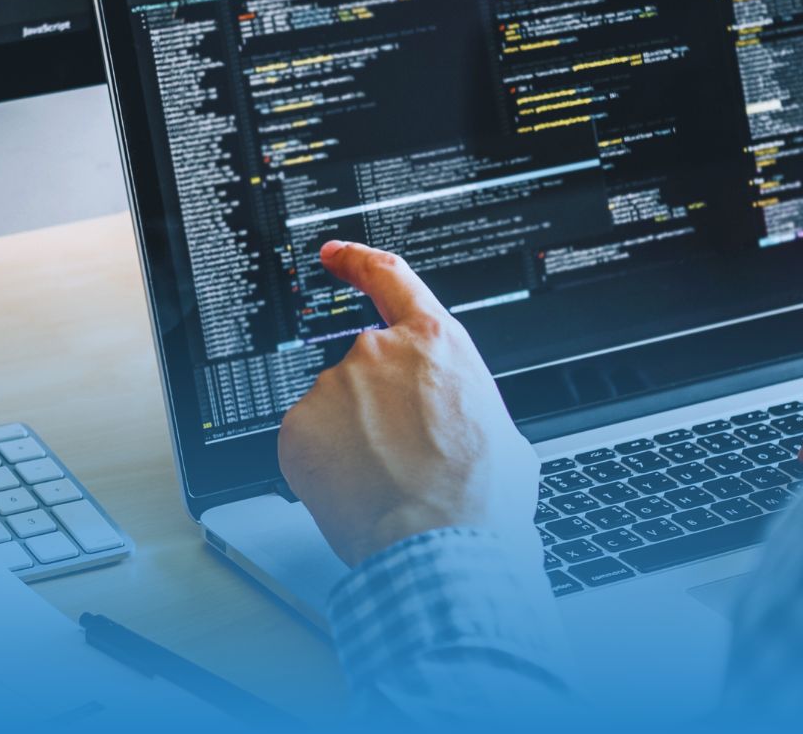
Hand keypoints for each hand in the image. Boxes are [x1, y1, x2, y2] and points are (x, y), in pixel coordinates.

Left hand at [276, 242, 539, 567]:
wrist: (441, 546)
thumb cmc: (479, 497)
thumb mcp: (504, 432)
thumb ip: (468, 405)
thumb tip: (468, 425)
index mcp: (435, 343)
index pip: (388, 278)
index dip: (357, 261)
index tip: (334, 255)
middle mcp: (378, 353)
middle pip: (366, 367)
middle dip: (377, 408)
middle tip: (401, 457)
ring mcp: (333, 388)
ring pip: (336, 409)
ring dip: (352, 439)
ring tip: (386, 482)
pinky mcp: (299, 427)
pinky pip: (308, 441)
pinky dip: (324, 464)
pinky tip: (355, 489)